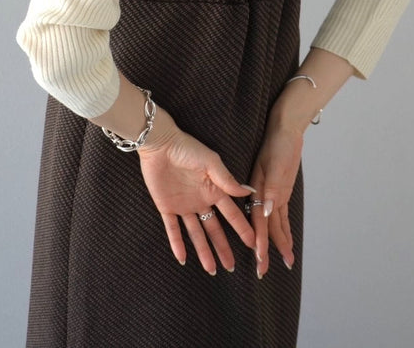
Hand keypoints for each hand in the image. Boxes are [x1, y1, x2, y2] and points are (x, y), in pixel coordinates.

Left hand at [138, 126, 254, 273]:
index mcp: (214, 190)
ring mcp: (184, 206)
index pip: (232, 214)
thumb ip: (227, 179)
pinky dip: (177, 244)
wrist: (160, 144)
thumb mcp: (211, 162)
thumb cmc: (187, 148)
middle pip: (214, 229)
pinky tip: (183, 259)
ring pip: (196, 233)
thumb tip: (249, 192)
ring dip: (203, 251)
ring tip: (211, 269)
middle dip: (223, 247)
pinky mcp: (166, 207)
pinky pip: (173, 229)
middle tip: (231, 266)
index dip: (242, 229)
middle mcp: (201, 201)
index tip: (253, 244)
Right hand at [247, 118, 303, 277]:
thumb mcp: (276, 165)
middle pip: (264, 228)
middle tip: (263, 272)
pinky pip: (281, 216)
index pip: (258, 221)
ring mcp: (272, 195)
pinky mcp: (280, 192)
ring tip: (284, 263)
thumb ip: (272, 189)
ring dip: (278, 243)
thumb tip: (266, 213)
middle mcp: (263, 195)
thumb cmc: (279, 143)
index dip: (259, 241)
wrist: (285, 129)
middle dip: (264, 250)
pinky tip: (286, 243)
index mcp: (258, 190)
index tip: (259, 259)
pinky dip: (284, 230)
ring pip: (274, 225)